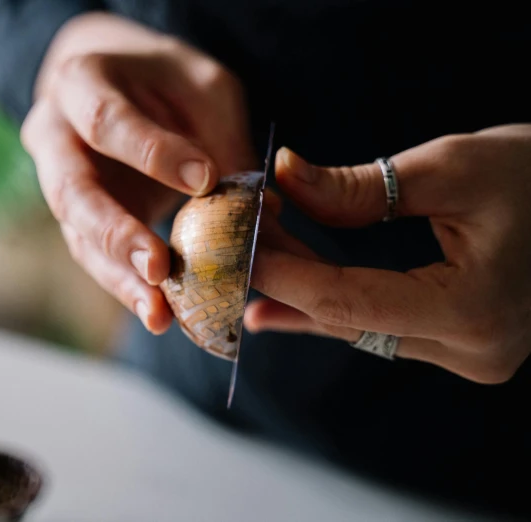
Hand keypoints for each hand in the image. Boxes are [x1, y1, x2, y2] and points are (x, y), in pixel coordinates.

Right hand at [21, 13, 254, 333]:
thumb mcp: (202, 88)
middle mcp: (55, 137)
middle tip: (157, 268)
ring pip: (79, 238)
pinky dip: (128, 287)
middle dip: (115, 234)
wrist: (121, 83)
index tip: (205, 179)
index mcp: (81, 83)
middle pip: (73, 192)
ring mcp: (61, 185)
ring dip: (119, 278)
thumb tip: (264, 212)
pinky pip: (96, 259)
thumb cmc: (165, 81)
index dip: (152, 153)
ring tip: (159, 314)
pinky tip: (160, 313)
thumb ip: (221, 141)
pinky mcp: (78, 221)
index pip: (107, 122)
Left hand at [245, 124, 530, 383]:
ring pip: (360, 328)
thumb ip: (362, 187)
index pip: (347, 301)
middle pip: (347, 318)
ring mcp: (471, 355)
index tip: (236, 247)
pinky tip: (283, 309)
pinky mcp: (465, 345)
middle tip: (233, 253)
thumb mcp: (453, 166)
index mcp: (472, 311)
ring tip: (248, 276)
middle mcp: (472, 350)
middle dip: (286, 280)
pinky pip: (382, 330)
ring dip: (305, 295)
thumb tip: (285, 178)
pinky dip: (335, 308)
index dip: (284, 273)